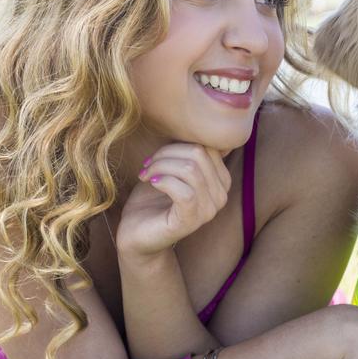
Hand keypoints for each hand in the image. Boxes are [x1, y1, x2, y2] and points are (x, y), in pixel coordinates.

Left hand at [115, 143, 231, 263]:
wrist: (136, 234)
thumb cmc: (152, 200)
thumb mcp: (171, 168)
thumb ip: (185, 151)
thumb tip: (192, 125)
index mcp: (221, 181)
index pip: (207, 146)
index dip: (178, 145)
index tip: (157, 157)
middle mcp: (221, 196)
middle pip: (198, 154)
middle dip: (166, 154)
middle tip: (147, 166)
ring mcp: (209, 211)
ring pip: (190, 169)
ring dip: (160, 166)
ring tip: (146, 175)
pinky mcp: (191, 221)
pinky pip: (183, 191)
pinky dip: (162, 181)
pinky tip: (151, 184)